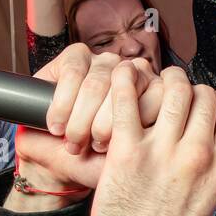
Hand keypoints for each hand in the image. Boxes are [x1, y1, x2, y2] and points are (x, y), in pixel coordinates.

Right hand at [13, 46, 162, 195]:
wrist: (57, 157)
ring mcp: (106, 60)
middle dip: (104, 125)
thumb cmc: (96, 160)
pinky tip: (57, 124)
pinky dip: (63, 104)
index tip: (116, 148)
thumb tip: (157, 141)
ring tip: (72, 140)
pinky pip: (73, 74)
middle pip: (126, 90)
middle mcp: (134, 71)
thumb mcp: (125, 161)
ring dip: (80, 119)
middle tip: (92, 146)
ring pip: (97, 85)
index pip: (158, 97)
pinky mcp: (77, 54)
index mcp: (155, 92)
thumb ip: (148, 148)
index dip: (136, 124)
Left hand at [89, 63, 215, 215]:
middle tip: (170, 97)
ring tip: (148, 87)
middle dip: (187, 88)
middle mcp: (198, 157)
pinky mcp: (126, 154)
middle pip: (202, 93)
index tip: (205, 103)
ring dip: (160, 79)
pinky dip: (123, 79)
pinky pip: (126, 99)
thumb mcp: (213, 199)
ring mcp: (163, 154)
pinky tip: (121, 78)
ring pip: (172, 87)